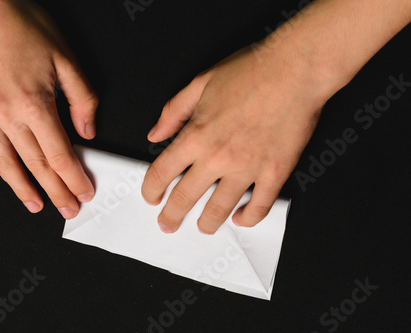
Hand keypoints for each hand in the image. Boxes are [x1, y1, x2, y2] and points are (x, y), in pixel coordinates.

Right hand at [0, 1, 96, 218]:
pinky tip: (8, 177)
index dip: (74, 178)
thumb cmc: (22, 27)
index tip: (83, 192)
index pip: (60, 154)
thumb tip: (87, 131)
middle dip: (56, 191)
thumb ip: (83, 99)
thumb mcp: (66, 59)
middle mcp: (6, 115)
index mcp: (34, 103)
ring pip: (6, 163)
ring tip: (37, 205)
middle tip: (67, 209)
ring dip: (23, 188)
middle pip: (36, 165)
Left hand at [142, 45, 332, 233]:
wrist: (295, 69)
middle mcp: (217, 157)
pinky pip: (259, 207)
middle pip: (185, 198)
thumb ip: (173, 112)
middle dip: (171, 216)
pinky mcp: (275, 173)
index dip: (151, 189)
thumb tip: (155, 134)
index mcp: (196, 135)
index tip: (151, 196)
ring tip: (203, 227)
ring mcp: (247, 168)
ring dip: (207, 223)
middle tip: (167, 224)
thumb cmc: (250, 71)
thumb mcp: (200, 83)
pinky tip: (240, 218)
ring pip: (220, 209)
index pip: (161, 172)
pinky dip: (248, 218)